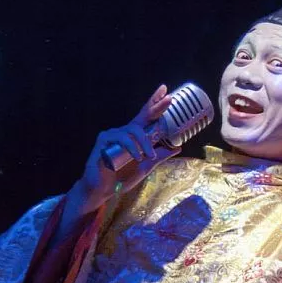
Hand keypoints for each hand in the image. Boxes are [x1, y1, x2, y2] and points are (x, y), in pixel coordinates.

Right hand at [75, 84, 180, 214]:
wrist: (103, 191)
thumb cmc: (122, 177)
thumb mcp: (146, 167)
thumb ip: (159, 156)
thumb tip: (178, 147)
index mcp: (134, 136)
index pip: (147, 117)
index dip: (156, 104)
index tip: (167, 91)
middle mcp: (124, 132)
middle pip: (141, 116)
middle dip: (156, 106)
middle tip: (169, 99)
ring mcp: (113, 135)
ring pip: (133, 130)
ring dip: (144, 143)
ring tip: (149, 156)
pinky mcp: (103, 141)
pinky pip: (121, 139)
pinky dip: (131, 147)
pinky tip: (137, 156)